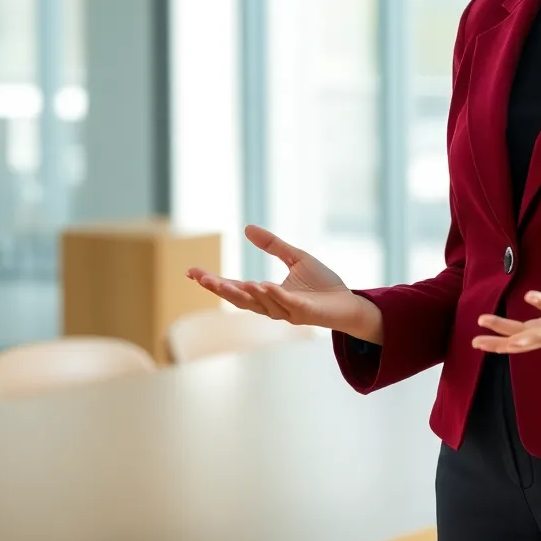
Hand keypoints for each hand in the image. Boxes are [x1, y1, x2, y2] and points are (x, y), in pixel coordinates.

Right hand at [186, 226, 381, 340]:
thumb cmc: (322, 285)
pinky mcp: (306, 312)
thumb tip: (247, 228)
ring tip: (229, 282)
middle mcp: (273, 305)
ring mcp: (288, 310)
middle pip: (241, 300)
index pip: (235, 288)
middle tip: (201, 278)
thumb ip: (273, 245)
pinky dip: (274, 296)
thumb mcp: (295, 258)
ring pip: (262, 304)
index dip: (214, 282)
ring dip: (246, 293)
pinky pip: (287, 304)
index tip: (191, 272)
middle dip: (221, 290)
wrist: (348, 302)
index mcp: (268, 294)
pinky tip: (263, 285)